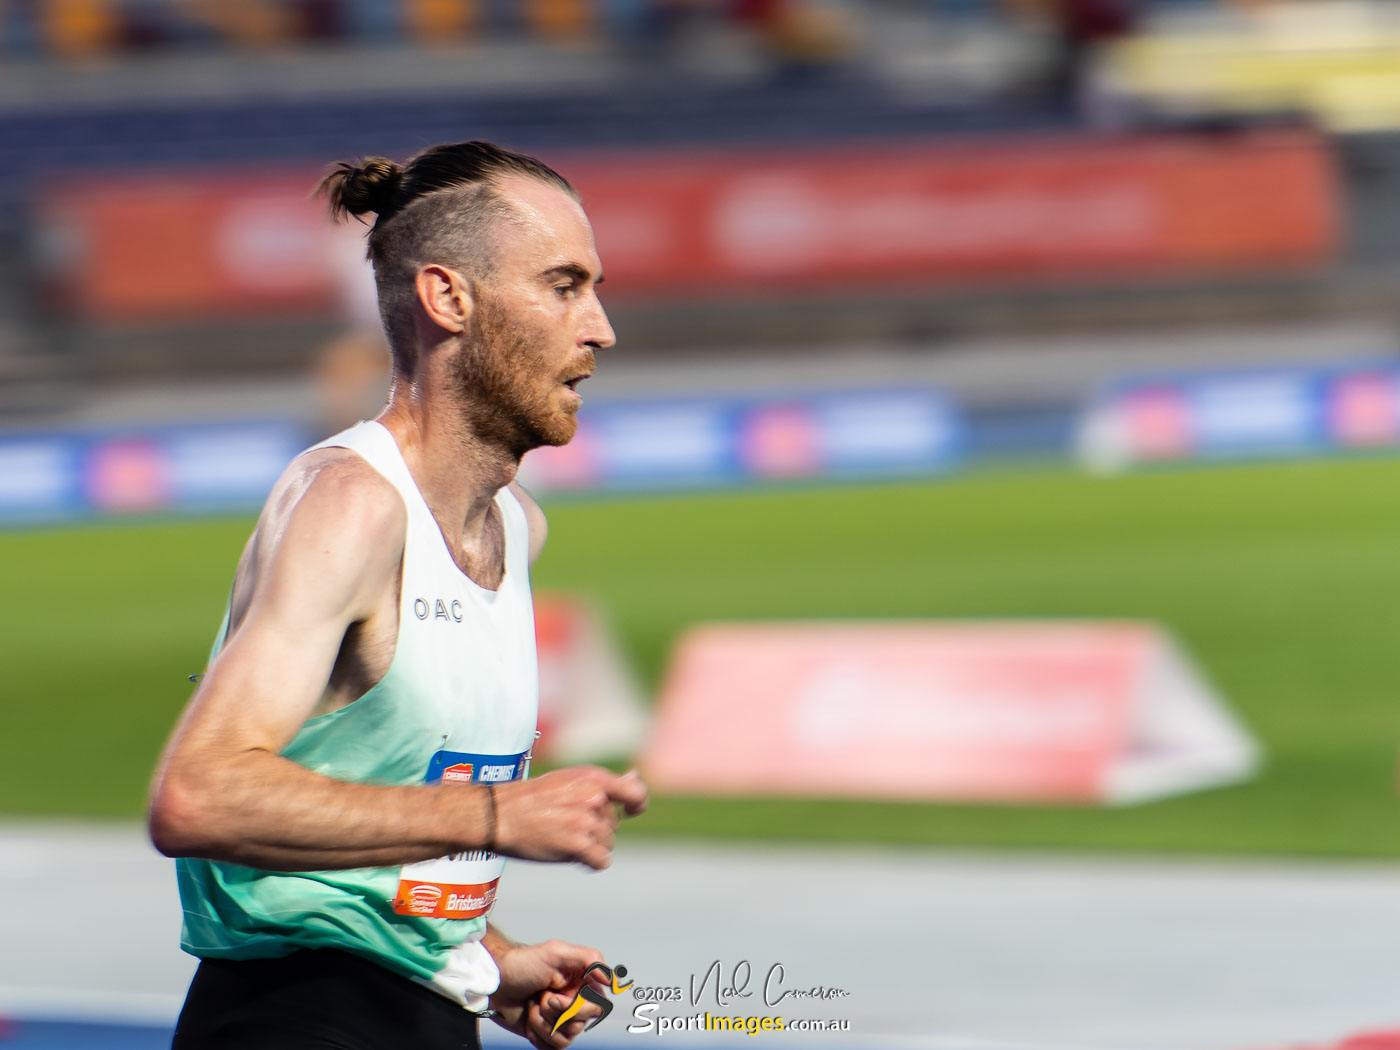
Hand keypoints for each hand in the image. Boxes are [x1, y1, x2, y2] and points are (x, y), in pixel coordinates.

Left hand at [489, 938, 612, 1049]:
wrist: (493, 983)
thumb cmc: (522, 964)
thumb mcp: (556, 952)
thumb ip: (590, 959)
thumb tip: (612, 979)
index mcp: (581, 982)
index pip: (597, 1005)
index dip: (576, 1007)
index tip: (555, 996)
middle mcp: (573, 1001)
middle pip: (581, 1024)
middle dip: (556, 1013)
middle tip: (542, 997)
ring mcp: (559, 1019)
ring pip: (565, 1038)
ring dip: (542, 1022)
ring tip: (532, 1005)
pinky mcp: (546, 1033)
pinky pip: (552, 1047)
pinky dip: (537, 1034)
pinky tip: (529, 1017)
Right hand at [492, 767, 647, 869]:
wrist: (500, 814)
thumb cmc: (535, 797)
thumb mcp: (571, 779)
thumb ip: (607, 783)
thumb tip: (636, 777)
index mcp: (594, 777)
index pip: (636, 792)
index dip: (637, 805)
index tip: (628, 812)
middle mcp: (595, 797)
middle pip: (614, 824)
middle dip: (598, 829)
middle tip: (568, 825)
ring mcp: (587, 821)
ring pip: (608, 844)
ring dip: (592, 847)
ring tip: (565, 839)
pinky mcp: (578, 844)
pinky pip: (602, 861)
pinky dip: (591, 863)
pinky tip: (575, 857)